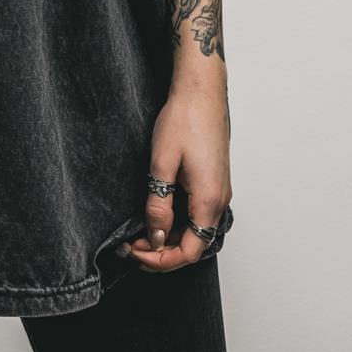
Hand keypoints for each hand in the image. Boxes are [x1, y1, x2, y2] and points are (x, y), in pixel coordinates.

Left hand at [125, 82, 231, 272]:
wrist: (201, 91)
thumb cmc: (184, 119)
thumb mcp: (162, 163)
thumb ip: (159, 204)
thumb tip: (156, 237)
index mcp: (209, 200)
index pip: (189, 251)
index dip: (161, 260)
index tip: (135, 252)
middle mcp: (220, 200)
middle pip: (194, 245)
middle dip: (162, 252)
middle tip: (131, 245)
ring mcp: (219, 190)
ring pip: (196, 230)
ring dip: (170, 237)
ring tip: (140, 232)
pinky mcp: (214, 181)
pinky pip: (198, 214)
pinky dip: (178, 222)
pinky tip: (158, 214)